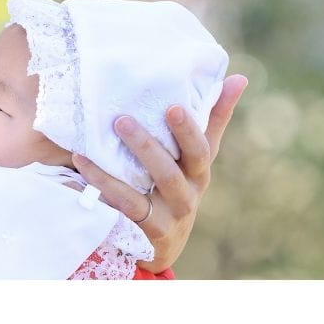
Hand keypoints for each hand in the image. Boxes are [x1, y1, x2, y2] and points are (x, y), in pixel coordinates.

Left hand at [72, 73, 247, 273]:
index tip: (173, 106)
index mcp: (198, 170)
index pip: (201, 147)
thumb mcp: (194, 156)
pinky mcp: (149, 231)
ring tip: (108, 132)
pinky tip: (83, 162)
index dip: (189, 129)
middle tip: (122, 119)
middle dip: (148, 144)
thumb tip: (239, 78)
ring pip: (154, 185)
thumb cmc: (176, 184)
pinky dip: (105, 183)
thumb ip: (213, 118)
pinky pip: (127, 205)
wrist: (160, 245)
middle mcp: (188, 193)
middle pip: (174, 168)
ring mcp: (170, 215)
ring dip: (131, 158)